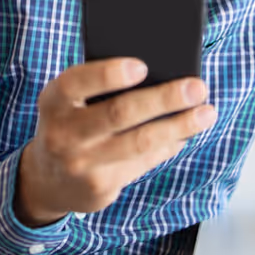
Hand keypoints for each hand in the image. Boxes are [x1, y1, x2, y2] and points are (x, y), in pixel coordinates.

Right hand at [15, 59, 216, 226]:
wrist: (47, 180)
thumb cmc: (71, 122)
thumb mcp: (71, 100)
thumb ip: (100, 86)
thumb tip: (161, 73)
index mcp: (54, 101)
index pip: (77, 82)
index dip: (109, 74)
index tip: (142, 66)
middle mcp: (63, 134)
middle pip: (119, 113)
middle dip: (164, 98)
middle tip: (197, 87)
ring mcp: (82, 164)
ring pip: (140, 142)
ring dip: (179, 126)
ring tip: (207, 113)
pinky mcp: (101, 188)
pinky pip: (144, 162)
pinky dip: (169, 144)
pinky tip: (187, 132)